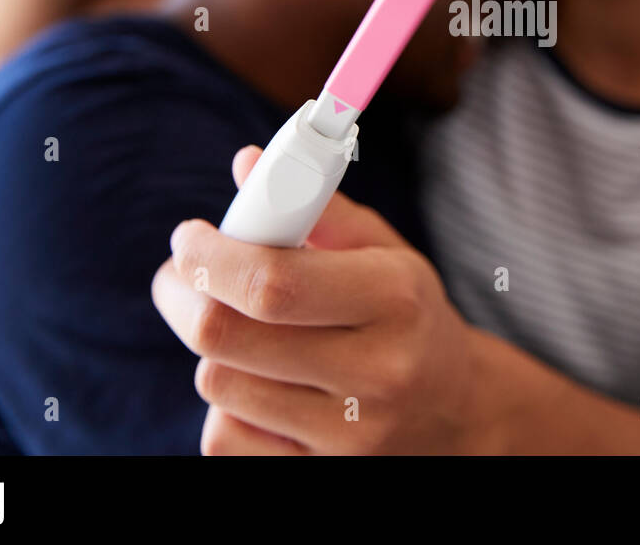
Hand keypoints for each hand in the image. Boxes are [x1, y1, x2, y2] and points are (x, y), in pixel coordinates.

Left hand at [152, 146, 492, 454]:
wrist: (458, 413)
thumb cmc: (407, 314)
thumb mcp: (384, 252)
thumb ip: (316, 206)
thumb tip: (247, 164)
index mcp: (395, 299)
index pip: (273, 283)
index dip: (210, 256)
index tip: (188, 237)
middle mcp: (377, 372)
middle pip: (226, 337)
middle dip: (183, 295)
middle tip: (181, 275)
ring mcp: (349, 436)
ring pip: (218, 385)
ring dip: (211, 348)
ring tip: (235, 327)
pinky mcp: (321, 475)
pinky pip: (225, 438)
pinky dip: (227, 404)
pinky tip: (257, 383)